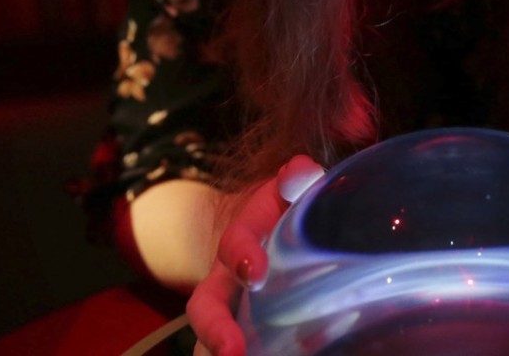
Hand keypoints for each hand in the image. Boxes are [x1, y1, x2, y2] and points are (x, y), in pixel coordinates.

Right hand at [187, 155, 324, 355]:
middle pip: (206, 307)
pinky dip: (260, 354)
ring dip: (223, 351)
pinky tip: (289, 355)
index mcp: (242, 239)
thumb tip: (303, 171)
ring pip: (214, 336)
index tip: (255, 272)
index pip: (233, 245)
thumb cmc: (288, 207)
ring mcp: (236, 310)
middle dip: (215, 330)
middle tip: (232, 352)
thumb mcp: (290, 188)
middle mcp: (229, 280)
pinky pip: (249, 348)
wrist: (282, 228)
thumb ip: (296, 177)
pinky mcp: (251, 332)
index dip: (241, 256)